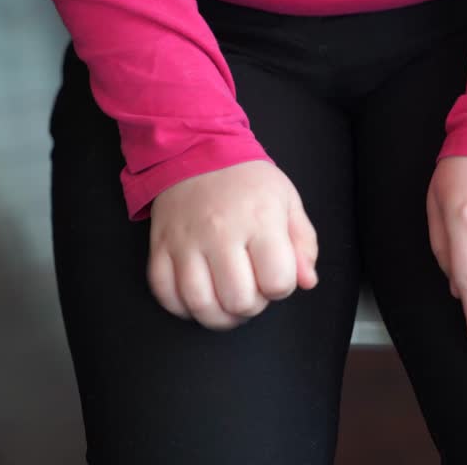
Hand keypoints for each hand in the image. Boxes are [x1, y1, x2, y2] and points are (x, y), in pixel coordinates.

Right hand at [148, 161, 318, 329]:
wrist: (195, 151)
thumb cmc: (248, 181)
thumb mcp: (288, 202)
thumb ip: (303, 244)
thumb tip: (307, 282)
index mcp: (260, 221)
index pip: (277, 282)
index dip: (281, 288)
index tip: (275, 274)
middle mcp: (221, 233)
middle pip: (239, 301)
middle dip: (252, 306)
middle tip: (251, 289)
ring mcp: (186, 242)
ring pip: (200, 304)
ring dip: (219, 316)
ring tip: (227, 302)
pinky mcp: (159, 247)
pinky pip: (165, 294)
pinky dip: (182, 307)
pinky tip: (199, 297)